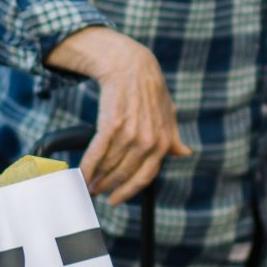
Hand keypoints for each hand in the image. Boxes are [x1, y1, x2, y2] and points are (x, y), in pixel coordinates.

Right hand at [59, 27, 191, 204]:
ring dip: (96, 177)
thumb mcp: (169, 114)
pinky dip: (87, 165)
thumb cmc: (150, 91)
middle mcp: (148, 142)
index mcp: (163, 143)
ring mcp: (130, 134)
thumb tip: (185, 152)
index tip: (116, 200)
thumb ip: (174, 137)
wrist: (131, 67)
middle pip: (123, 174)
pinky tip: (81, 173)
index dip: (128, 192)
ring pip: (109, 166)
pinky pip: (97, 153)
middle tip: (96, 191)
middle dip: (108, 186)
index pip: (144, 177)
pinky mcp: (111, 125)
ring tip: (88, 182)